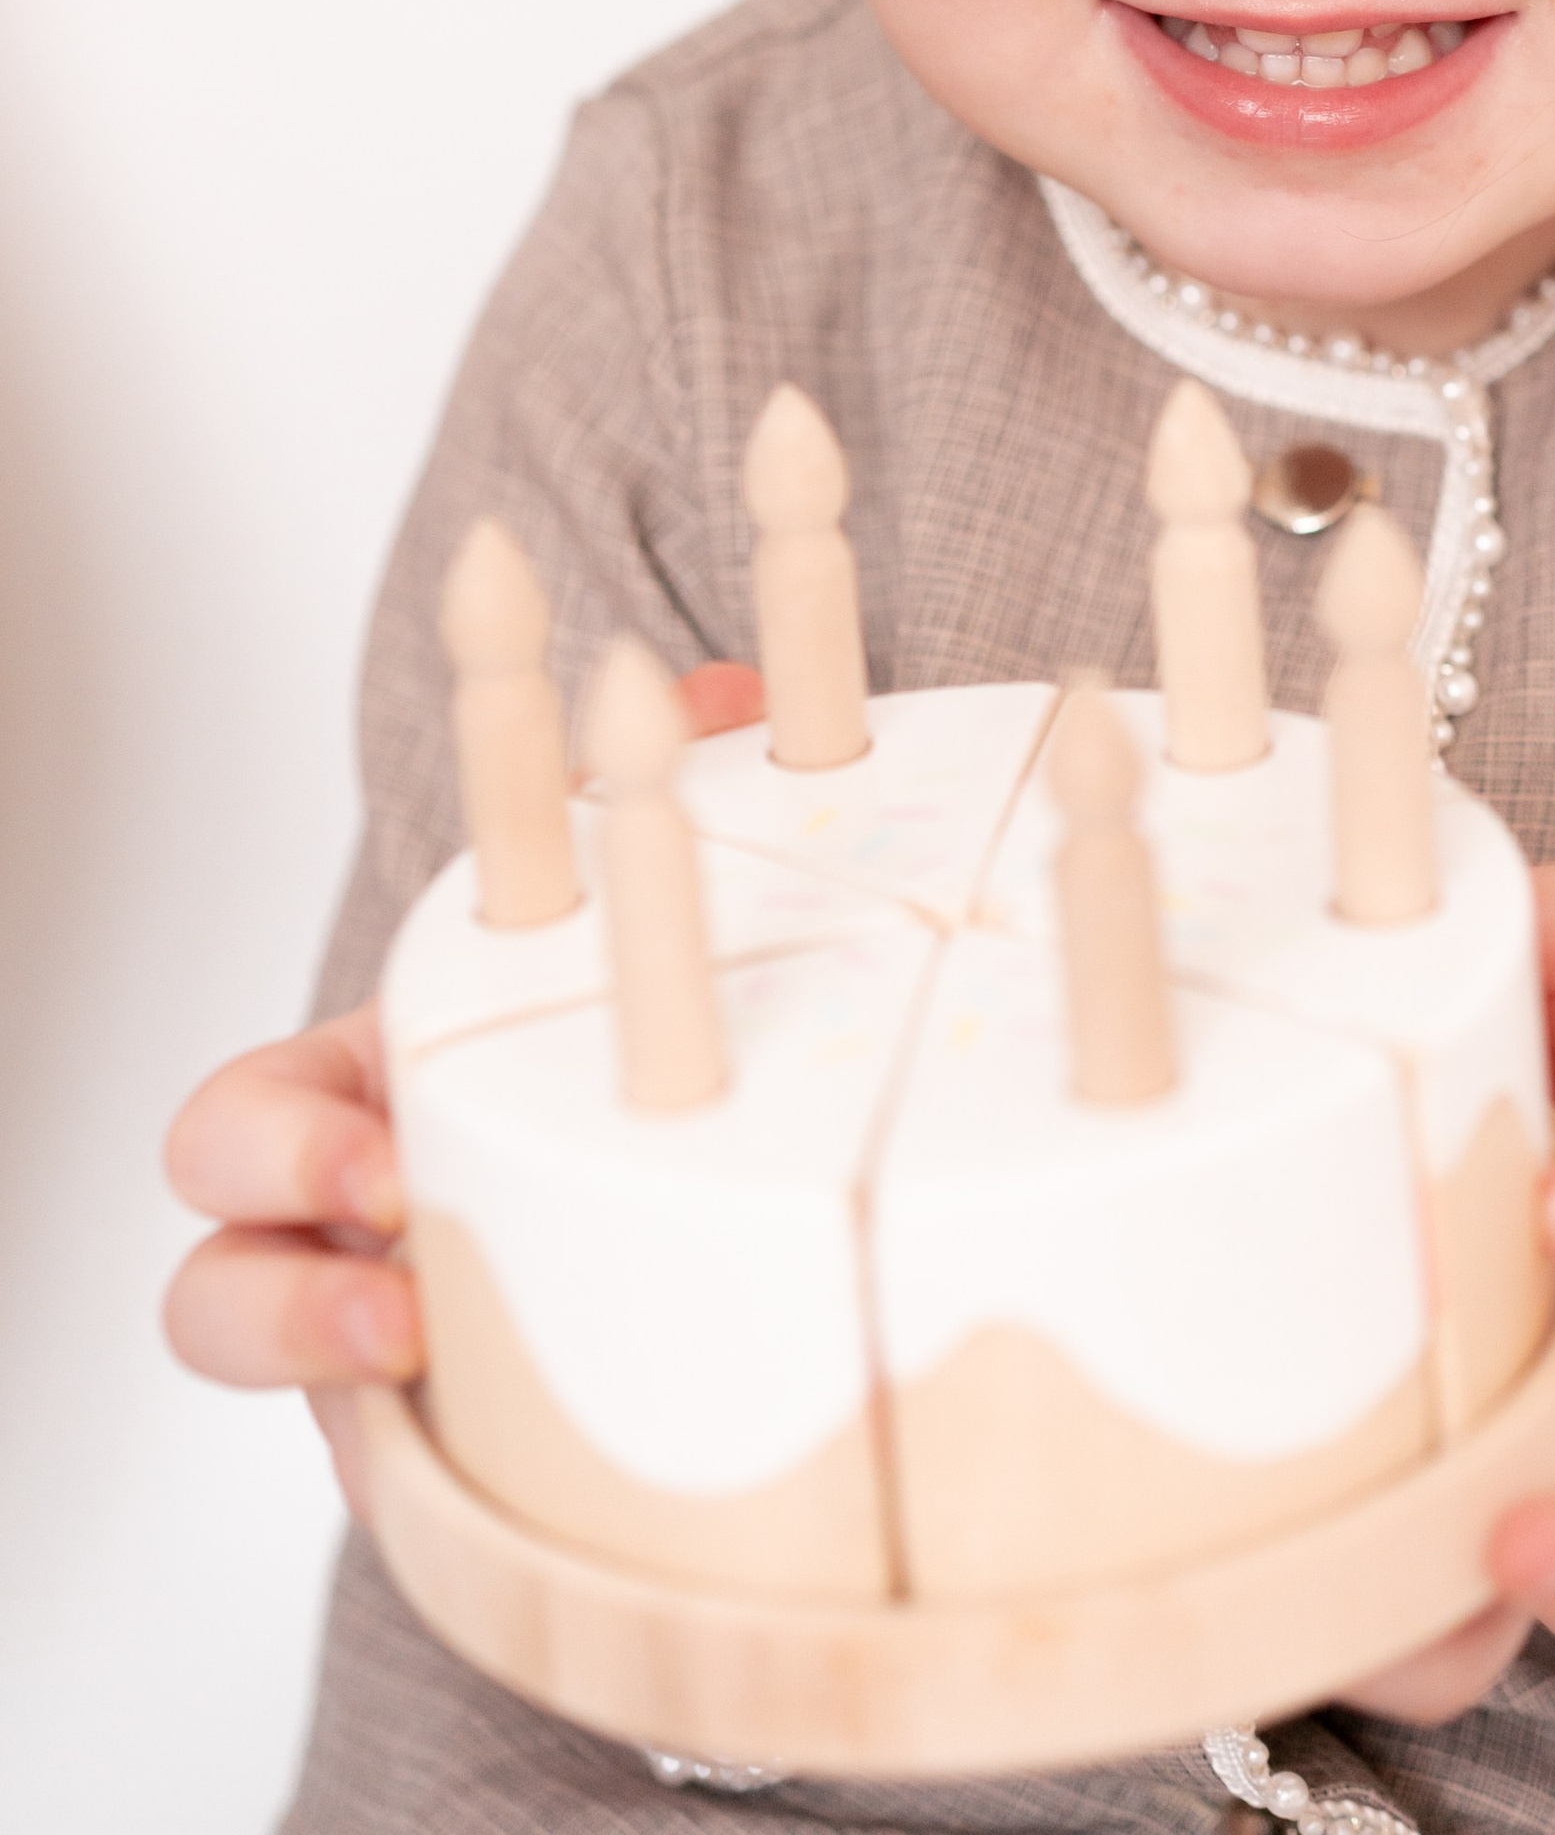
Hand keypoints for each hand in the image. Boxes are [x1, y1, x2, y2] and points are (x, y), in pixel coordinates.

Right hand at [161, 657, 764, 1519]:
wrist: (660, 1203)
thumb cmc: (592, 1047)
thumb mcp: (610, 934)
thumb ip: (650, 807)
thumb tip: (720, 691)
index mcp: (362, 1098)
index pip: (249, 1121)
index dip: (291, 1145)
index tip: (384, 1164)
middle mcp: (342, 1225)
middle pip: (218, 1272)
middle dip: (284, 1282)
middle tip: (405, 1274)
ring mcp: (375, 1340)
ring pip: (278, 1377)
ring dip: (329, 1367)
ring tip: (431, 1367)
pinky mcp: (436, 1447)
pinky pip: (407, 1479)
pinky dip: (440, 1468)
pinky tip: (529, 1466)